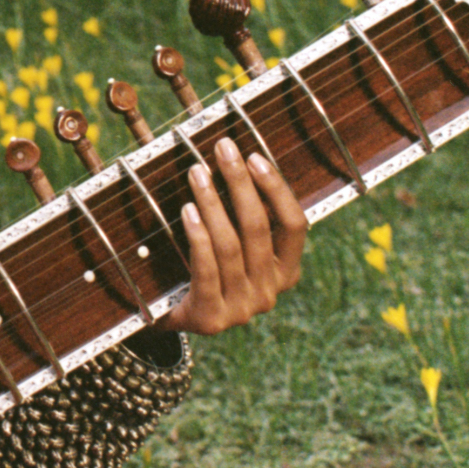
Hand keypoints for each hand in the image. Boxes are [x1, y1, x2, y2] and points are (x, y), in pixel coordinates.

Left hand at [165, 137, 305, 336]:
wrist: (173, 318)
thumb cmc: (207, 269)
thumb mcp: (235, 245)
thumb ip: (244, 215)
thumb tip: (239, 159)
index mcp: (286, 273)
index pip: (295, 225)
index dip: (277, 189)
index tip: (254, 157)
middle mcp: (269, 293)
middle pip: (259, 228)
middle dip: (240, 183)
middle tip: (222, 149)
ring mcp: (242, 308)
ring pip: (230, 245)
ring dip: (213, 202)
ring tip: (197, 173)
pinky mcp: (212, 318)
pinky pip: (206, 268)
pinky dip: (198, 235)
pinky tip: (187, 209)